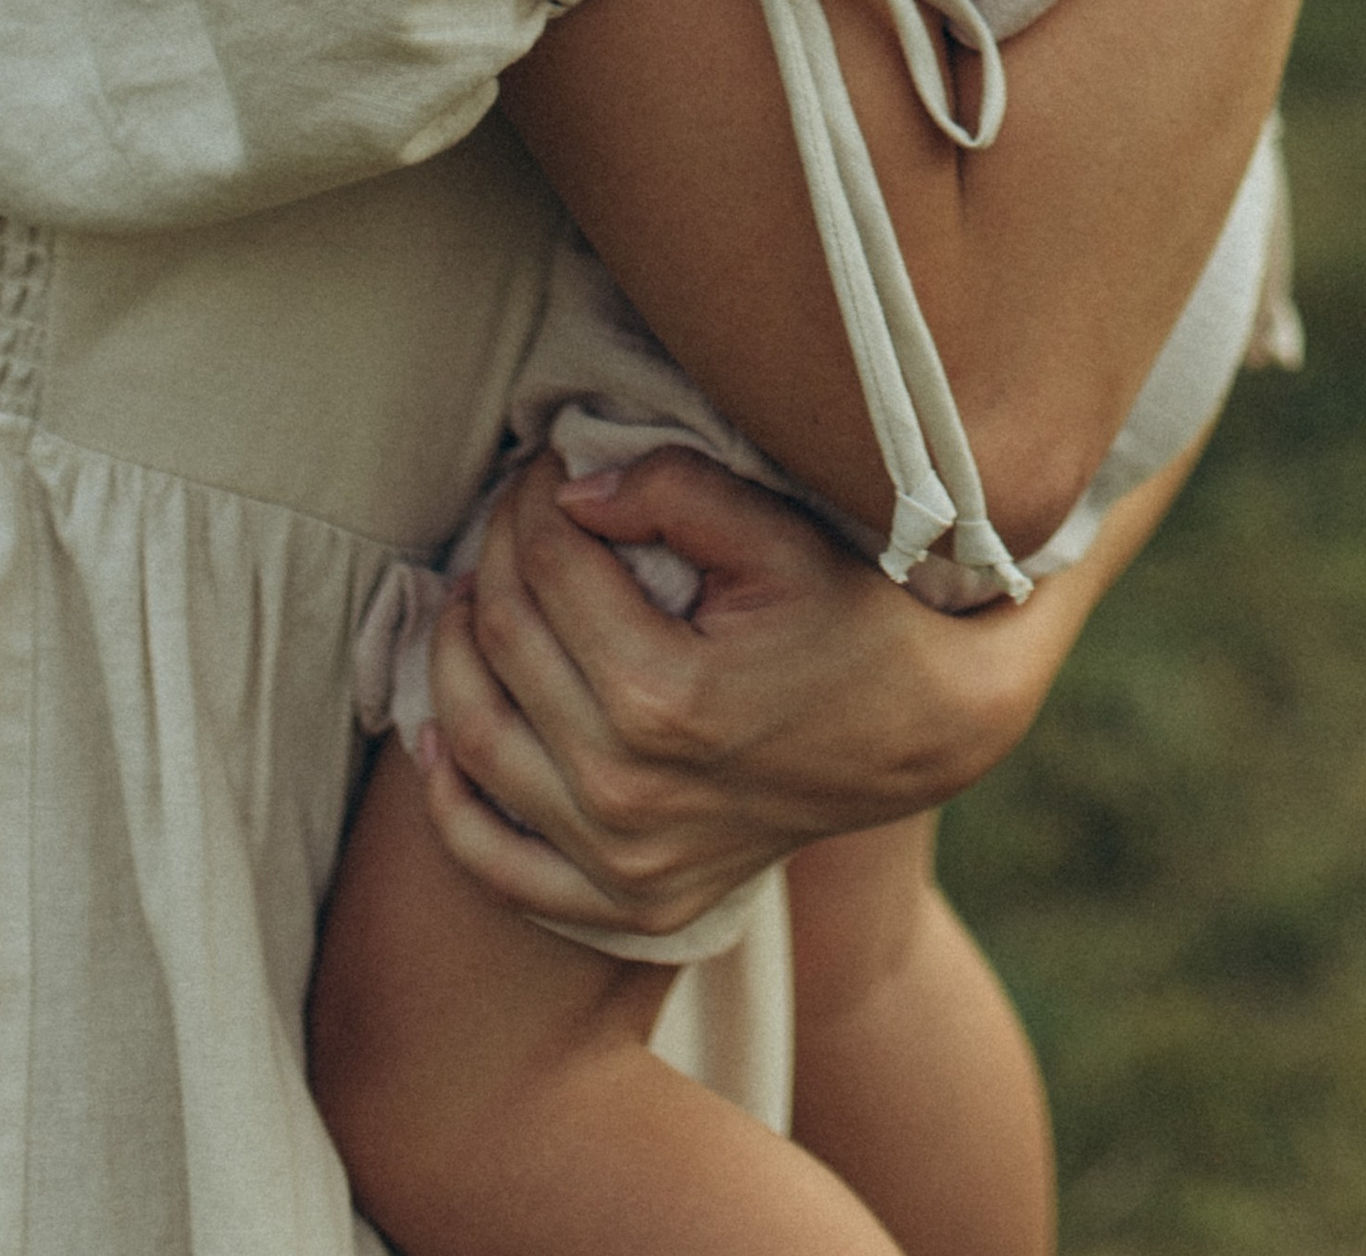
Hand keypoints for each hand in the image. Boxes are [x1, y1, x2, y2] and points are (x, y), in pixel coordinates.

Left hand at [415, 449, 1053, 937]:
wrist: (924, 733)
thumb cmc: (854, 616)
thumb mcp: (781, 535)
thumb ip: (675, 492)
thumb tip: (570, 492)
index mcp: (663, 699)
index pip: (548, 568)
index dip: (533, 497)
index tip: (544, 462)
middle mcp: (628, 795)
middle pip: (506, 642)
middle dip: (496, 553)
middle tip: (517, 508)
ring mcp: (624, 864)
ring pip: (475, 742)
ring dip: (455, 653)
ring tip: (476, 591)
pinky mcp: (630, 904)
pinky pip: (498, 867)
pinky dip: (452, 801)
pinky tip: (442, 731)